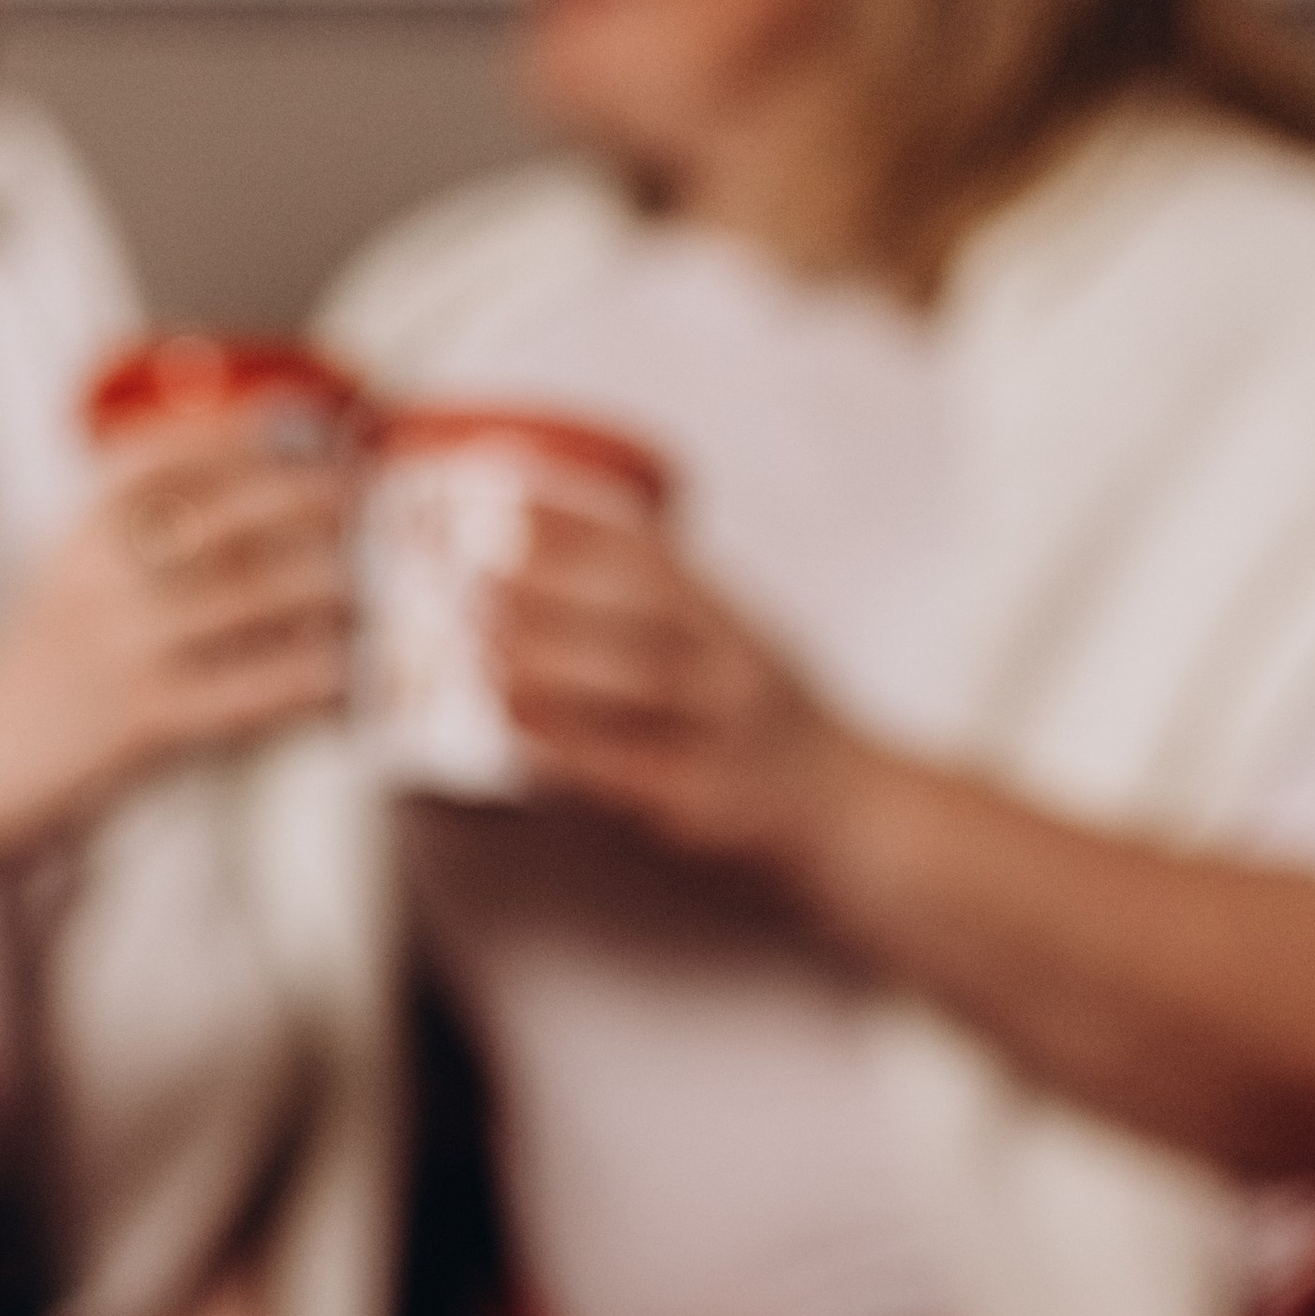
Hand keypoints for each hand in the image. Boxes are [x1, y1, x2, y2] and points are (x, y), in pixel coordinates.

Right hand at [0, 406, 354, 852]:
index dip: (259, 430)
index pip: (178, 450)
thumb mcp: (76, 574)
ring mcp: (126, 643)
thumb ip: (144, 529)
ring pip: (260, 594)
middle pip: (236, 512)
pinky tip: (350, 677)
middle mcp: (104, 572)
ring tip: (377, 589)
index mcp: (85, 527)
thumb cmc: (52, 665)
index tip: (321, 420)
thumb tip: (266, 486)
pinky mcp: (150, 716)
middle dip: (319, 498)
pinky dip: (316, 678)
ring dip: (334, 588)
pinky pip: (259, 686)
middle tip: (373, 500)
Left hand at [490, 498, 858, 871]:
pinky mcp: (702, 805)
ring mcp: (724, 738)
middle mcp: (737, 671)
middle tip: (468, 576)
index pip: (656, 558)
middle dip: (546, 590)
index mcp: (737, 622)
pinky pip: (622, 770)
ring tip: (474, 646)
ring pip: (630, 686)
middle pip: (639, 614)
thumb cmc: (765, 720)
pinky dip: (559, 745)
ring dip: (542, 662)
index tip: (508, 504)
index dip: (579, 527)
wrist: (845, 811)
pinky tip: (510, 729)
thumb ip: (664, 605)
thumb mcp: (736, 641)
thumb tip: (545, 547)